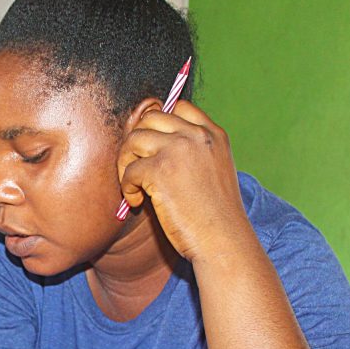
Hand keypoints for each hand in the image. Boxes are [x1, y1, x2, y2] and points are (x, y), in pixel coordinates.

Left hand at [117, 101, 253, 263]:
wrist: (223, 241)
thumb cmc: (214, 216)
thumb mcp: (213, 171)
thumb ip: (192, 152)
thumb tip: (149, 141)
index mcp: (213, 134)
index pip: (178, 107)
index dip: (157, 126)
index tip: (151, 151)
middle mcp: (196, 135)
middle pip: (150, 118)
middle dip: (136, 143)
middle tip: (136, 171)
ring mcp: (178, 150)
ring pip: (133, 139)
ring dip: (126, 164)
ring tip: (134, 188)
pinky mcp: (160, 170)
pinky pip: (129, 170)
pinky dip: (127, 188)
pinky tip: (137, 204)